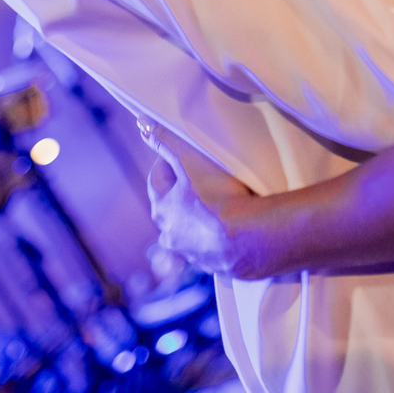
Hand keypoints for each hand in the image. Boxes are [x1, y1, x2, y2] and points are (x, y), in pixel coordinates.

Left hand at [142, 124, 256, 276]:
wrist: (250, 239)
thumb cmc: (217, 197)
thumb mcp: (191, 161)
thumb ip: (167, 142)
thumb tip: (143, 125)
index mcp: (163, 209)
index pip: (157, 180)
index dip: (168, 162)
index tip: (180, 152)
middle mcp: (172, 235)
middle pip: (172, 208)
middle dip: (182, 192)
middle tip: (202, 176)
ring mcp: (194, 254)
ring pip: (191, 231)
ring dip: (199, 218)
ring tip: (221, 203)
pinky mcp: (217, 267)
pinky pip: (214, 249)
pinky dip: (219, 238)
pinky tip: (234, 230)